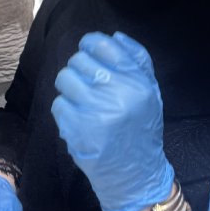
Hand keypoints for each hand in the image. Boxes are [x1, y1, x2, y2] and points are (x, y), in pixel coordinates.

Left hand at [51, 31, 173, 210]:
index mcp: (137, 82)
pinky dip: (65, 110)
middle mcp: (116, 94)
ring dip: (69, 88)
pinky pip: (58, 104)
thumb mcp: (151, 93)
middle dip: (79, 69)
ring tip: (81, 100)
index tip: (88, 52)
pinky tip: (79, 120)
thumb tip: (114, 36)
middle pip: (79, 60)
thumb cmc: (141, 129)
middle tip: (88, 85)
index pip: (103, 45)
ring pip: (65, 79)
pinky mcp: (76, 129)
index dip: (90, 44)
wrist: (135, 174)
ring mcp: (94, 112)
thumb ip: (137, 61)